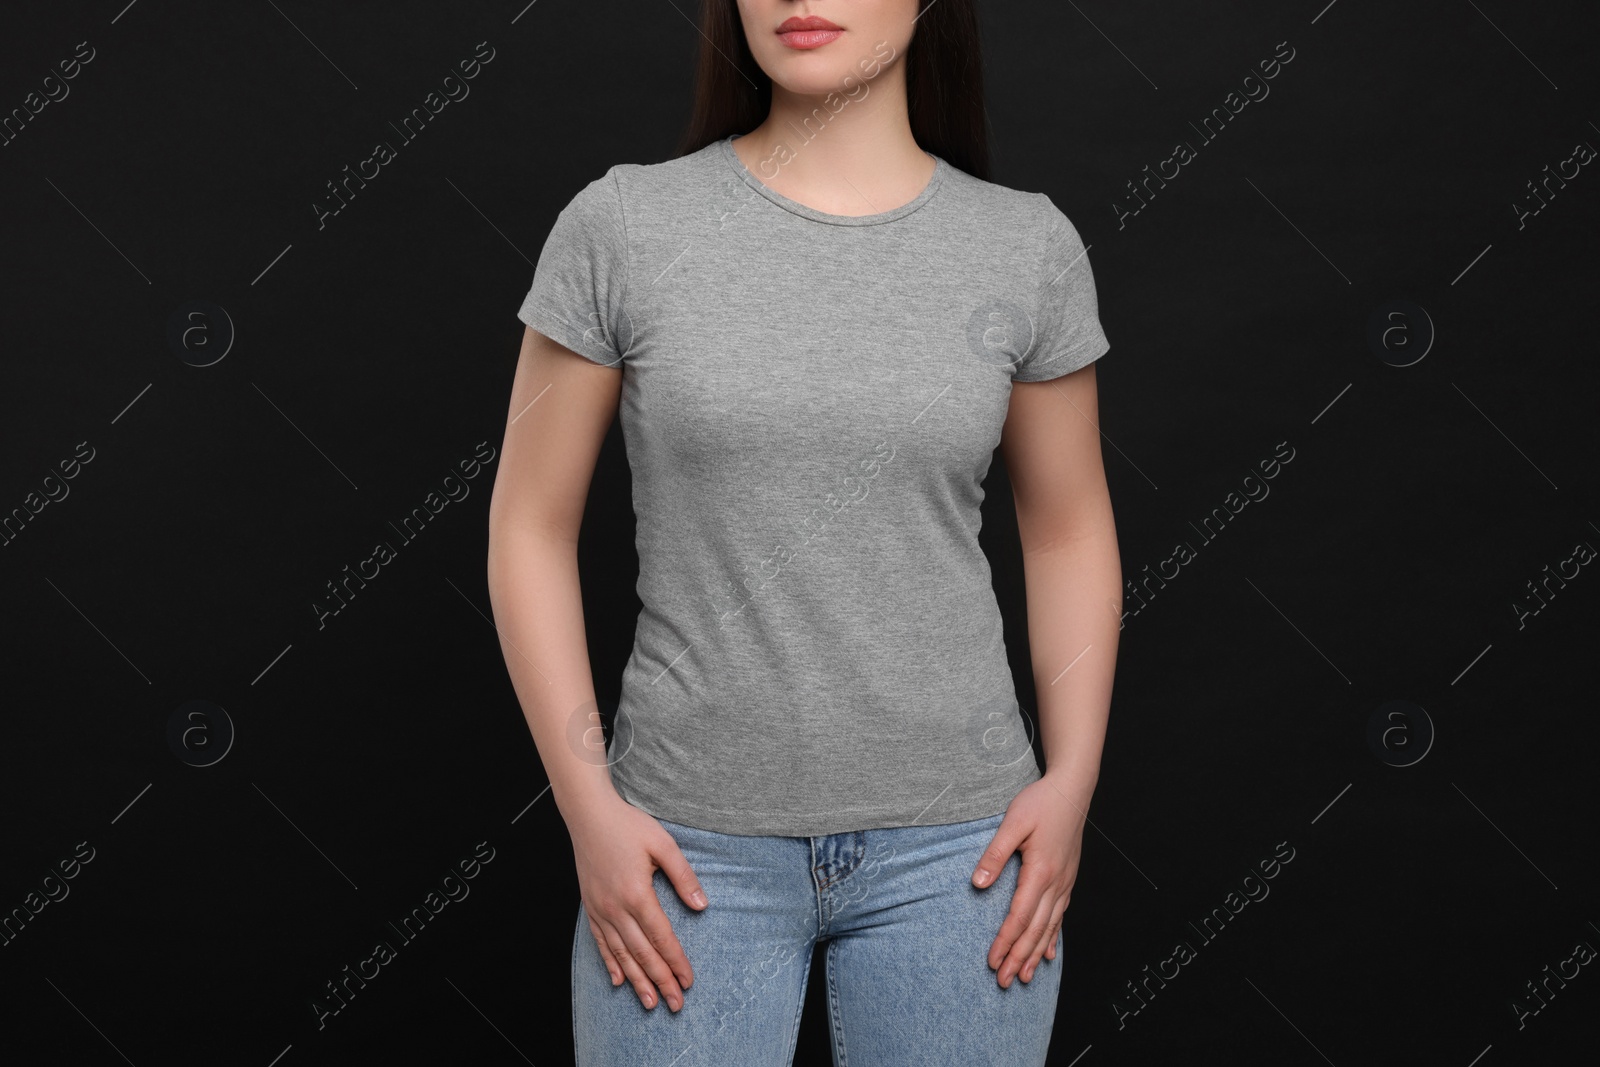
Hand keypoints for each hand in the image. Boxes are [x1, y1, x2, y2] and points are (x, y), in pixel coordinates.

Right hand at [566, 793, 708, 1010]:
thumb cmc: (628, 826)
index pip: (661, 937)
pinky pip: (601, 942)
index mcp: (637, 893)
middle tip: (675, 1004)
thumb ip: (683, 876)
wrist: (589, 815)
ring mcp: (600, 909)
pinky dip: (610, 963)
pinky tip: (618, 981)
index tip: (688, 981)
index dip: (676, 961)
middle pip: (642, 953)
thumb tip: (701, 906)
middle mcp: (616, 907)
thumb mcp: (663, 844)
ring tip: (650, 1002)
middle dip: (661, 981)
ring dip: (637, 981)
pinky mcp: (590, 907)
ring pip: (621, 954)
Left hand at [971, 773, 1088, 987]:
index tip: (993, 962)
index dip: (1005, 942)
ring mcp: (1065, 883)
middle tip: (1005, 982)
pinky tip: (1049, 954)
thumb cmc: (1041, 802)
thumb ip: (995, 855)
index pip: (1019, 916)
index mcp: (1041, 871)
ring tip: (1025, 977)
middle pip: (1035, 930)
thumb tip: (978, 884)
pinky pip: (1060, 916)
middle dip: (1019, 958)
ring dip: (1035, 954)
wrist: (1073, 790)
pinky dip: (1053, 938)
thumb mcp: (1013, 823)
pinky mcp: (1068, 879)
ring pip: (1049, 928)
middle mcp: (1057, 883)